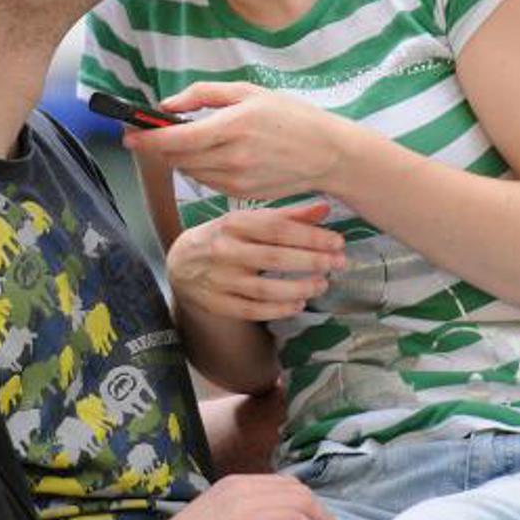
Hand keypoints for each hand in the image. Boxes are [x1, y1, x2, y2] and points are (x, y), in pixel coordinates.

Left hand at [123, 82, 349, 200]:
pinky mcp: (241, 194)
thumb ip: (203, 94)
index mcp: (234, 126)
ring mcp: (237, 180)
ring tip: (193, 140)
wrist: (327, 154)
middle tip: (153, 133)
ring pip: (189, 171)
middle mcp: (233, 157)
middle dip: (160, 146)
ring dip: (181, 157)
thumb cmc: (290, 117)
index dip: (147, 139)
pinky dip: (201, 168)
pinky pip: (207, 181)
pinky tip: (216, 155)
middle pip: (177, 158)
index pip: (176, 139)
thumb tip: (167, 105)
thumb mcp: (248, 92)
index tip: (129, 135)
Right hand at [169, 203, 346, 321]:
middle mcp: (225, 251)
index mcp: (235, 224)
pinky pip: (252, 310)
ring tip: (321, 284)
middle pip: (274, 259)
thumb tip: (325, 208)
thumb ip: (287, 216)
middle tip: (337, 264)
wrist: (181, 263)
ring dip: (299, 288)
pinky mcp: (218, 304)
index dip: (310, 236)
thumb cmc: (224, 237)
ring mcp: (220, 280)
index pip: (277, 229)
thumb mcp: (249, 220)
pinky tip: (298, 304)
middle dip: (311, 262)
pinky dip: (279, 309)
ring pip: (264, 289)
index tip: (338, 242)